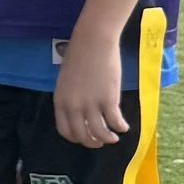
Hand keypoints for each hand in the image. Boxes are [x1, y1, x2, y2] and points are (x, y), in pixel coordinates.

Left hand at [52, 28, 128, 147]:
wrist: (93, 41)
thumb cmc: (79, 55)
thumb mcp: (66, 80)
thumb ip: (70, 97)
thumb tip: (79, 111)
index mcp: (60, 101)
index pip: (65, 130)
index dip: (76, 138)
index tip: (84, 137)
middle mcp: (73, 106)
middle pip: (82, 135)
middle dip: (92, 142)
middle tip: (100, 142)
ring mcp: (91, 104)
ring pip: (99, 133)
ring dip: (107, 139)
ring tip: (114, 138)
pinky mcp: (108, 100)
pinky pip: (115, 122)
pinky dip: (120, 127)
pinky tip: (124, 127)